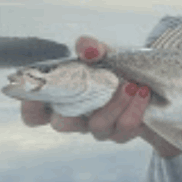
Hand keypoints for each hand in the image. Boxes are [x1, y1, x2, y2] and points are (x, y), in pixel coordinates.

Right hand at [20, 37, 181, 155]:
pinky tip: (143, 92)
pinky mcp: (122, 132)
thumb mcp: (104, 53)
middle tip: (96, 87)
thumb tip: (86, 48)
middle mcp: (78, 118)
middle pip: (63, 125)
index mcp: (63, 99)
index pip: (35, 114)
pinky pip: (124, 129)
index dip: (30, 108)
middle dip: (78, 107)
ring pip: (99, 127)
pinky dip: (135, 108)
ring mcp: (100, 128)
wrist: (151, 77)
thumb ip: (91, 48)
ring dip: (115, 105)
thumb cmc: (116, 67)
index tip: (37, 93)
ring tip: (132, 85)